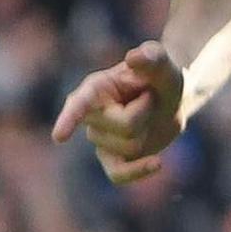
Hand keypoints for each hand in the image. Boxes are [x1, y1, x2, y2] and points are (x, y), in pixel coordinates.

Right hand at [51, 41, 186, 183]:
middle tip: (150, 97)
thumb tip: (135, 57)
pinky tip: (158, 162)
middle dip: (146, 111)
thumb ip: (152, 57)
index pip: (79, 105)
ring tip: (147, 114)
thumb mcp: (162, 63)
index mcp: (94, 89)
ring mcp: (100, 139)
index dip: (70, 120)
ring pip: (130, 146)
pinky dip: (137, 171)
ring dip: (149, 129)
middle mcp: (90, 116)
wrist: (170, 98)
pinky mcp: (113, 157)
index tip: (60, 137)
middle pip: (125, 126)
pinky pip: (119, 174)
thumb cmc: (160, 77)